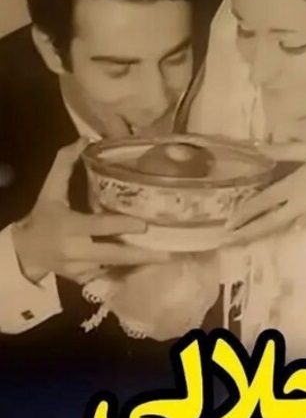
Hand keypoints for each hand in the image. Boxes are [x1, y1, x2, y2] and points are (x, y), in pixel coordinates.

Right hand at [11, 138, 172, 284]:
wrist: (25, 253)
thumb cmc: (43, 218)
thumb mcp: (50, 191)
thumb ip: (65, 165)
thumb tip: (85, 138)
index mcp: (70, 227)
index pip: (99, 226)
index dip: (121, 226)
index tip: (144, 224)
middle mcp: (77, 250)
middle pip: (113, 254)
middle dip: (141, 255)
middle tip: (169, 252)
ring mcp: (81, 269)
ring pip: (115, 267)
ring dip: (139, 263)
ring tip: (167, 257)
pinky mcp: (84, 279)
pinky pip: (109, 275)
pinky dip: (128, 271)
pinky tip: (149, 267)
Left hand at [226, 140, 305, 239]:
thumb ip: (289, 150)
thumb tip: (260, 147)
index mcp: (295, 187)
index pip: (263, 202)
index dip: (244, 212)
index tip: (227, 223)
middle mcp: (300, 206)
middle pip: (269, 223)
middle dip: (247, 232)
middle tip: (228, 241)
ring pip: (284, 226)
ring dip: (265, 231)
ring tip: (250, 234)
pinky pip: (301, 224)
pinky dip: (287, 226)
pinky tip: (286, 225)